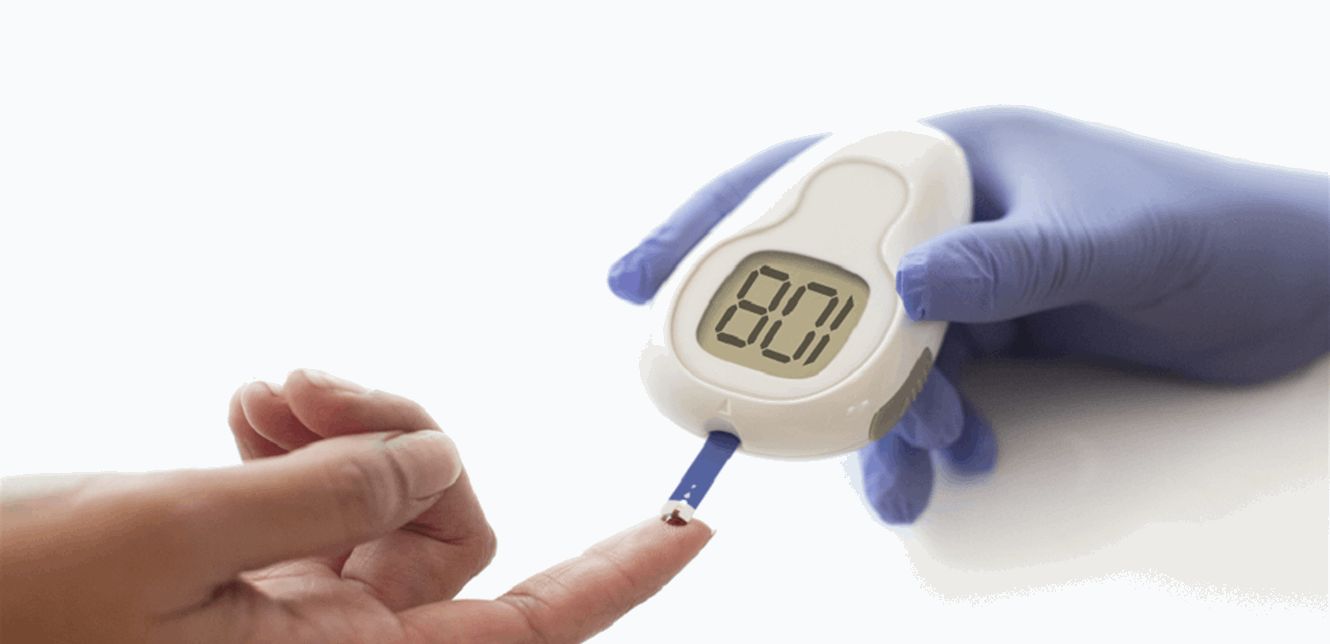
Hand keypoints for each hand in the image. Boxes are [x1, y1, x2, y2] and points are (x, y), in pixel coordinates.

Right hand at [0, 370, 711, 642]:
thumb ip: (327, 493)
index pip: (525, 628)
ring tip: (263, 397)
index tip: (685, 530)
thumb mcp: (173, 538)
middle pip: (451, 527)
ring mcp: (295, 610)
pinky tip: (249, 414)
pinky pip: (330, 494)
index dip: (615, 577)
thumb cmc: (12, 607)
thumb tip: (436, 461)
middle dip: (402, 439)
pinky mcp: (255, 570)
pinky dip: (303, 441)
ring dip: (344, 429)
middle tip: (310, 390)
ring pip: (392, 499)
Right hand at [607, 106, 1328, 523]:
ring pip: (877, 349)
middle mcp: (943, 213)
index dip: (712, 221)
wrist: (1297, 290)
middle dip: (798, 356)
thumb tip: (911, 289)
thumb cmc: (1219, 229)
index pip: (803, 176)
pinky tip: (954, 460)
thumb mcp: (1115, 238)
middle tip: (766, 418)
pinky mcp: (996, 334)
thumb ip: (1013, 258)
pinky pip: (929, 386)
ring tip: (897, 477)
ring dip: (877, 418)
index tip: (641, 278)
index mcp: (950, 153)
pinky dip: (930, 433)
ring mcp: (965, 277)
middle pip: (824, 278)